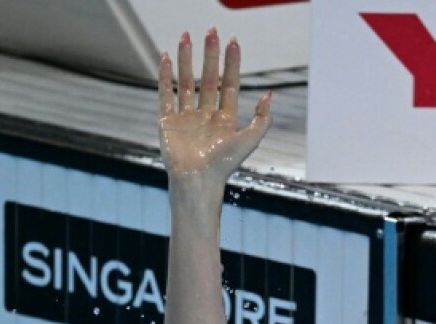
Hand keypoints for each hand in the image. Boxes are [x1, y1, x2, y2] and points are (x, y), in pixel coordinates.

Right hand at [158, 29, 271, 184]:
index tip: (233, 42)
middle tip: (211, 31)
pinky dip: (165, 75)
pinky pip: (165, 93)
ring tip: (186, 36)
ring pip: (186, 81)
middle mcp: (206, 115)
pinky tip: (166, 57)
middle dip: (210, 54)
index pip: (229, 84)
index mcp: (225, 118)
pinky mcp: (167, 121)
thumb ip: (262, 118)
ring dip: (186, 58)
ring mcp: (186, 117)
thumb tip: (270, 93)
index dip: (231, 63)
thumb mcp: (250, 140)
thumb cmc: (224, 165)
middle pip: (208, 77)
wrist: (197, 180)